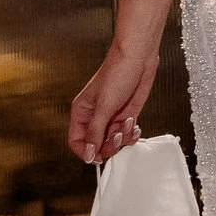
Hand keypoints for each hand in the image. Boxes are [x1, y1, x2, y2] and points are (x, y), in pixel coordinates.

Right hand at [68, 43, 158, 164]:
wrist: (139, 58)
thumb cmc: (117, 73)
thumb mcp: (104, 106)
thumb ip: (95, 132)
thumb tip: (88, 154)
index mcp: (81, 112)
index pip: (76, 141)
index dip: (85, 152)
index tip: (97, 157)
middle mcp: (95, 116)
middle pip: (96, 144)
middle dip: (108, 145)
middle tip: (118, 136)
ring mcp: (111, 117)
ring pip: (112, 141)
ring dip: (123, 138)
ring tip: (129, 124)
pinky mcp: (126, 114)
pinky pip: (126, 134)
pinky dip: (131, 134)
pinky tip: (135, 125)